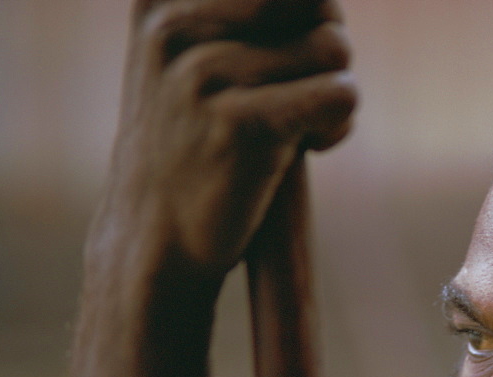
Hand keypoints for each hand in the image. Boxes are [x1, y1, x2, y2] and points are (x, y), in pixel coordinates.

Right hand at [94, 0, 355, 280]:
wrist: (152, 238)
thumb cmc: (194, 143)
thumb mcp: (195, 56)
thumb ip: (250, 18)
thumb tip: (330, 6)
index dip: (306, 18)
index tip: (282, 61)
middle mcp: (175, 25)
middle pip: (318, 4)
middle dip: (327, 51)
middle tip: (300, 94)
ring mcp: (202, 74)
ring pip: (335, 49)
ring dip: (335, 93)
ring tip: (300, 127)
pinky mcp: (239, 125)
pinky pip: (340, 94)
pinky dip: (338, 125)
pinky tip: (309, 147)